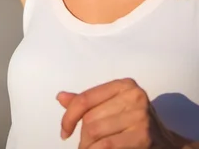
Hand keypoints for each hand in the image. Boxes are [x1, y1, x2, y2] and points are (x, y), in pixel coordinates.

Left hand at [57, 79, 182, 148]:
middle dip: (82, 136)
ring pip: (96, 132)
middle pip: (90, 118)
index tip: (64, 131)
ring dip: (88, 146)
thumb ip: (89, 102)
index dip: (69, 116)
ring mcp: (140, 115)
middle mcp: (133, 95)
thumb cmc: (135, 123)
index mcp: (124, 84)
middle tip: (83, 146)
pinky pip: (108, 145)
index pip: (86, 98)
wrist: (167, 143)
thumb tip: (60, 97)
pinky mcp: (143, 135)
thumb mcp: (114, 106)